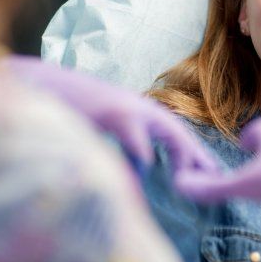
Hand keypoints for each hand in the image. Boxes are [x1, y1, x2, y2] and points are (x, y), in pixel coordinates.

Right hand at [5, 55, 217, 172]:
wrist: (46, 86)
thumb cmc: (76, 111)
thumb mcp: (108, 132)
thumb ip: (128, 148)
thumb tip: (144, 170)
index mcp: (140, 113)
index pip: (174, 132)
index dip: (192, 151)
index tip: (208, 170)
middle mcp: (139, 108)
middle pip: (177, 130)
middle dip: (196, 153)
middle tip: (213, 174)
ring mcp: (127, 107)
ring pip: (165, 128)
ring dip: (180, 151)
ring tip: (188, 175)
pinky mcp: (110, 109)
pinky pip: (132, 132)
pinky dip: (141, 148)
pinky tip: (148, 164)